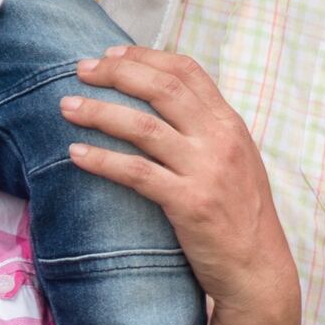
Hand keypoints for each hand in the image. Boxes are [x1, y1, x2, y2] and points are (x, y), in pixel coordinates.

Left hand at [57, 48, 300, 324]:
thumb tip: (164, 102)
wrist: (258, 270)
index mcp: (230, 124)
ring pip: (144, 127)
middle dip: (117, 73)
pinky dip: (102, 160)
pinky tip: (76, 154)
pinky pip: (137, 173)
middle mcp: (221, 141)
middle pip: (162, 89)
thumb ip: (205, 131)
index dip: (146, 56)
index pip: (187, 72)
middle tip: (80, 69)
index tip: (111, 54)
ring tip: (66, 106)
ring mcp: (206, 171)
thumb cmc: (239, 216)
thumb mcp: (235, 161)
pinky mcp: (189, 204)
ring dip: (100, 112)